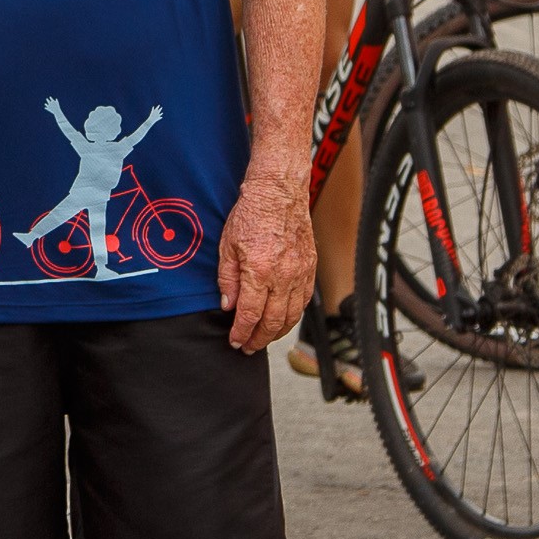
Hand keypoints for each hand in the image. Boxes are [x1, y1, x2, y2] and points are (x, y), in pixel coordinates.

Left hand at [215, 169, 312, 352]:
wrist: (279, 192)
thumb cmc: (251, 213)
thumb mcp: (227, 246)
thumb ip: (227, 279)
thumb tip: (228, 306)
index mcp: (259, 271)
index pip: (249, 314)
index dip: (241, 333)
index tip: (235, 341)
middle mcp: (283, 276)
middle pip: (273, 322)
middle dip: (258, 339)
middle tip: (248, 347)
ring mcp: (300, 273)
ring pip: (292, 315)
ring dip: (277, 332)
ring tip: (264, 338)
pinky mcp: (310, 268)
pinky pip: (303, 301)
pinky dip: (293, 315)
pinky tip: (283, 319)